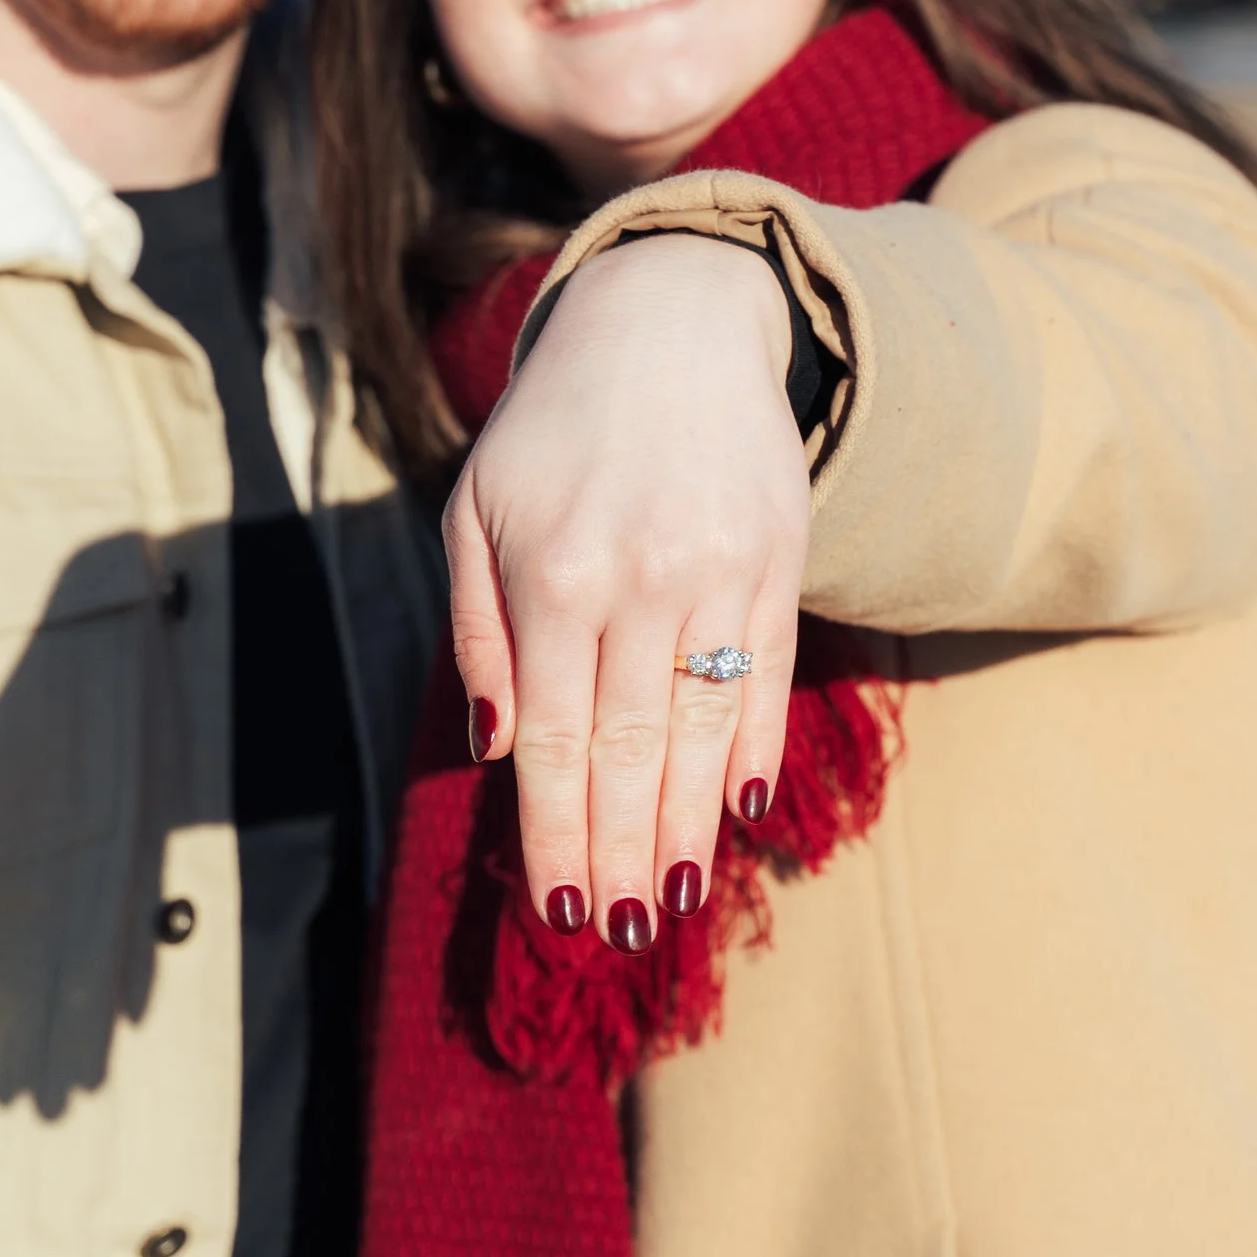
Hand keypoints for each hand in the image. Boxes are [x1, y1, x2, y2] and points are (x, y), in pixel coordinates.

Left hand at [444, 234, 808, 946]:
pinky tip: (741, 813)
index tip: (561, 909)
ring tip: (674, 902)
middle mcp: (641, 578)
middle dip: (621, 852)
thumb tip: (496, 751)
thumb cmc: (552, 431)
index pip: (552, 739)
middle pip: (629, 751)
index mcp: (553, 574)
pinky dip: (754, 749)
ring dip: (688, 827)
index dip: (556, 832)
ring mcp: (719, 571)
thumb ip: (482, 632)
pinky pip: (767, 674)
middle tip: (622, 935)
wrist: (670, 321)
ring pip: (704, 728)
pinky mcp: (779, 558)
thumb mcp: (477, 512)